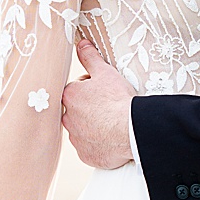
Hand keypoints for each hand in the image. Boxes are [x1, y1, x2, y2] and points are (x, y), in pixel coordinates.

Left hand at [62, 40, 135, 169]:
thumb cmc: (119, 101)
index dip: (92, 89)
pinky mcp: (86, 155)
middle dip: (90, 109)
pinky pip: (90, 148)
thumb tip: (81, 44)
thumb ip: (90, 57)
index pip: (76, 90)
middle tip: (110, 108)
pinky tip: (111, 139)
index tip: (105, 92)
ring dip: (94, 127)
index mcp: (69, 96)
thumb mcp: (105, 73)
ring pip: (83, 130)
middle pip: (77, 111)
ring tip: (113, 124)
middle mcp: (67, 118)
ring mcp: (76, 139)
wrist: (131, 130)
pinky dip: (99, 145)